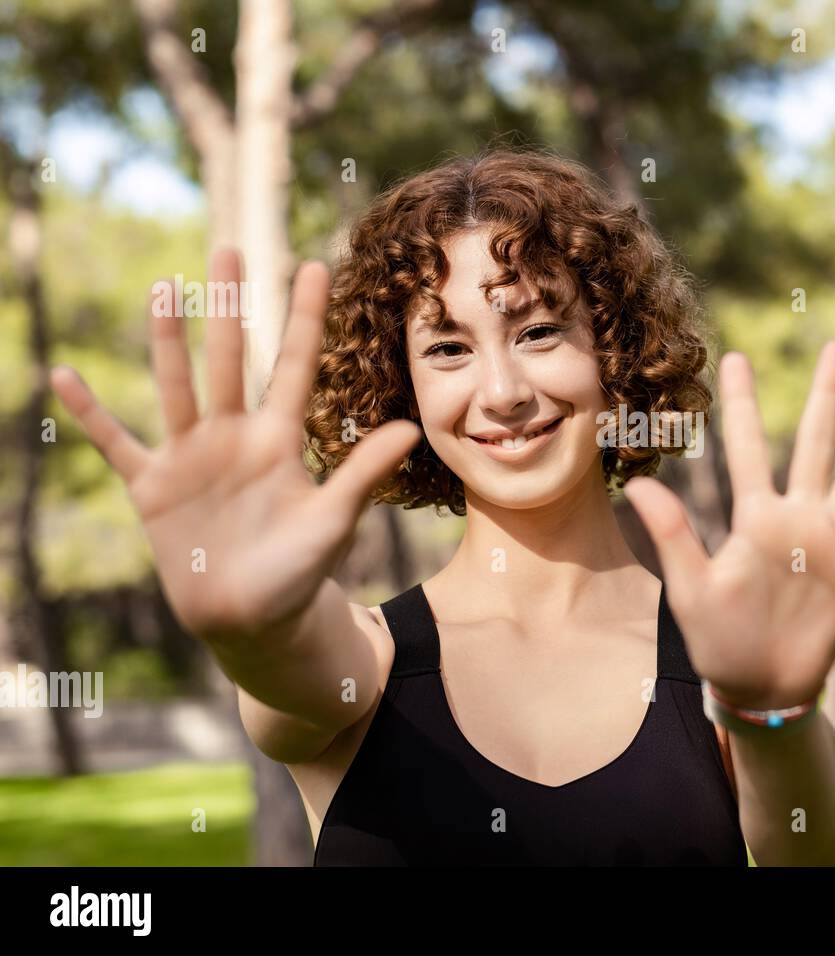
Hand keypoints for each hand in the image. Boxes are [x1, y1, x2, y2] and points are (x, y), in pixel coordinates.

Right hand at [49, 248, 422, 640]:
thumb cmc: (300, 572)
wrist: (252, 619)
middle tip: (228, 249)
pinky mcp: (153, 486)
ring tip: (164, 287)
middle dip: (230, 306)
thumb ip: (363, 471)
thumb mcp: (334, 519)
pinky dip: (91, 415)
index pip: (296, 365)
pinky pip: (116, 443)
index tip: (314, 266)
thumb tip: (411, 427)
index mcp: (281, 440)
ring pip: (177, 385)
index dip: (304, 318)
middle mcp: (234, 436)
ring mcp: (191, 456)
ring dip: (168, 340)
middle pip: (232, 358)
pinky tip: (63, 379)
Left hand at [624, 341, 834, 710]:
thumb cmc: (720, 640)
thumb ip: (673, 536)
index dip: (742, 403)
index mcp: (754, 516)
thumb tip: (640, 484)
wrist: (763, 689)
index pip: (747, 448)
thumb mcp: (692, 590)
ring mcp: (831, 543)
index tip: (733, 356)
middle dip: (829, 393)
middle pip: (817, 441)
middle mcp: (796, 518)